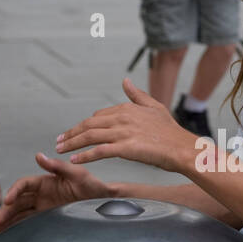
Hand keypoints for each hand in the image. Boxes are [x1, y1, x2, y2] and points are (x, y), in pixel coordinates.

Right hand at [0, 153, 102, 232]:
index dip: (14, 191)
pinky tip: (7, 233)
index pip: (24, 184)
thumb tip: (39, 156)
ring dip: (8, 220)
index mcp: (45, 181)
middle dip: (6, 211)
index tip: (8, 200)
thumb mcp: (77, 174)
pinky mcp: (47, 218)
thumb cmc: (92, 185)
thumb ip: (57, 166)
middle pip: (18, 201)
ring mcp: (43, 207)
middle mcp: (41, 194)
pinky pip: (29, 221)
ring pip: (20, 212)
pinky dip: (17, 226)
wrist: (104, 202)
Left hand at [55, 78, 198, 169]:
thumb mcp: (155, 107)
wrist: (183, 149)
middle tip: (59, 141)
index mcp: (127, 108)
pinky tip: (74, 160)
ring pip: (90, 137)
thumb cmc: (171, 132)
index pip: (98, 116)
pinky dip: (84, 156)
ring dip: (72, 143)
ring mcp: (123, 133)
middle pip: (89, 125)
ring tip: (60, 150)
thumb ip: (137, 95)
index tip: (73, 132)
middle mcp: (122, 118)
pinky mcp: (126, 148)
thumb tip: (125, 81)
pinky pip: (99, 151)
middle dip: (71, 133)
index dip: (83, 125)